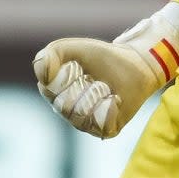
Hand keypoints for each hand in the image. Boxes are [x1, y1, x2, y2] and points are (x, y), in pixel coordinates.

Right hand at [34, 3, 178, 137]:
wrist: (135, 63)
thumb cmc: (101, 56)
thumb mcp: (71, 48)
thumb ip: (49, 55)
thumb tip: (43, 78)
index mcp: (54, 94)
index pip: (50, 90)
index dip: (66, 75)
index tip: (78, 66)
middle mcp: (67, 112)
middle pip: (65, 106)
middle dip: (83, 85)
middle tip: (94, 77)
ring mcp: (86, 124)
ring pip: (82, 115)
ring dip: (97, 94)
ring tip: (106, 87)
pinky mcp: (106, 130)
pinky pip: (102, 124)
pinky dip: (110, 107)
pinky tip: (115, 98)